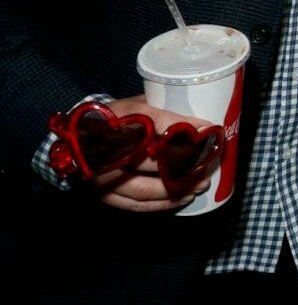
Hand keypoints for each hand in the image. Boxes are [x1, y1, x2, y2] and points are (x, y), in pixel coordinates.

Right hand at [92, 96, 210, 212]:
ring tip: (200, 185)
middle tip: (208, 165)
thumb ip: (164, 110)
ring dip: (177, 189)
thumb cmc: (115, 119)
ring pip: (144, 188)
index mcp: (117, 119)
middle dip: (185, 165)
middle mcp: (107, 148)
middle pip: (151, 160)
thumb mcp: (137, 105)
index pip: (154, 121)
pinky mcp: (102, 194)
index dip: (183, 127)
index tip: (210, 130)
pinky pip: (135, 204)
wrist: (76, 140)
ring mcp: (102, 175)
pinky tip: (182, 199)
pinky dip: (161, 204)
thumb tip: (203, 124)